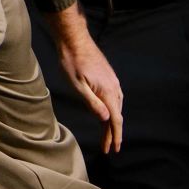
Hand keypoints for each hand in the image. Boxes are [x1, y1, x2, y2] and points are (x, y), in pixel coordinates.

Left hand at [44, 3, 123, 152]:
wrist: (74, 39)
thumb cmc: (71, 61)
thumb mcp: (77, 84)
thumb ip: (92, 103)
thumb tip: (105, 120)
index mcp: (108, 91)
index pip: (115, 120)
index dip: (115, 136)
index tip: (113, 150)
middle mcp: (114, 87)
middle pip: (117, 115)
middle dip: (113, 133)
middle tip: (109, 148)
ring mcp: (113, 80)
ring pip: (117, 106)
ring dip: (113, 122)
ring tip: (108, 135)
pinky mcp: (109, 76)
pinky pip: (115, 97)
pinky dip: (113, 109)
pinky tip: (108, 112)